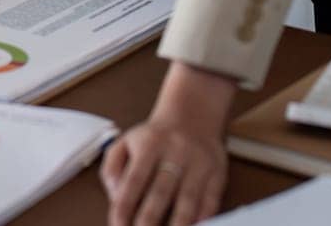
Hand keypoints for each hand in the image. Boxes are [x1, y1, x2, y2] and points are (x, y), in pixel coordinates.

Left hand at [101, 63, 236, 225]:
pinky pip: (211, 201)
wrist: (192, 116)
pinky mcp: (217, 174)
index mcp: (149, 145)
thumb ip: (112, 168)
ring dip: (177, 225)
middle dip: (148, 220)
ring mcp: (198, 164)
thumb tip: (114, 195)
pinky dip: (203, 219)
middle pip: (160, 193)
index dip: (124, 207)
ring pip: (188, 200)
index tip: (118, 225)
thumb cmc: (154, 138)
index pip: (133, 181)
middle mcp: (175, 153)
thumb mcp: (125, 142)